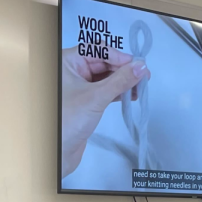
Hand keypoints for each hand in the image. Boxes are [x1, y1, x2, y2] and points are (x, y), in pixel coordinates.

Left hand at [61, 48, 149, 177]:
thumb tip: (140, 67)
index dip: (118, 56)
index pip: (97, 50)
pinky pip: (105, 90)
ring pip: (105, 77)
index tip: (137, 65)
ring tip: (140, 87)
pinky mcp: (85, 101)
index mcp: (67, 62)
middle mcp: (71, 71)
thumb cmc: (68, 121)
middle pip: (103, 62)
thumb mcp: (97, 96)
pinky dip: (118, 91)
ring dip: (123, 81)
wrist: (58, 151)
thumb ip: (121, 80)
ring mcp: (78, 86)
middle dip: (124, 69)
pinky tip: (131, 95)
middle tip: (143, 76)